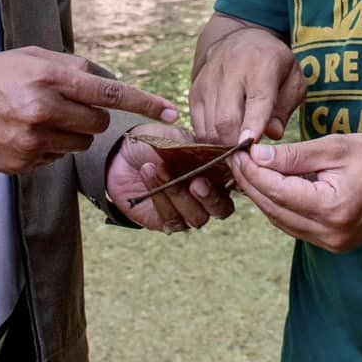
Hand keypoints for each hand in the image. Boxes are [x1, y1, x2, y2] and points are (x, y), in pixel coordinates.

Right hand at [0, 46, 176, 175]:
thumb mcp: (25, 58)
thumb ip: (67, 67)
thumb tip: (102, 80)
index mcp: (48, 77)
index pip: (110, 93)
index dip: (145, 103)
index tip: (170, 112)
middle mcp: (45, 110)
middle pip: (100, 123)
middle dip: (93, 116)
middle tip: (65, 106)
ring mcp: (34, 141)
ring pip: (81, 144)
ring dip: (71, 133)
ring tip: (37, 119)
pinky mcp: (24, 164)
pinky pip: (57, 159)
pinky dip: (49, 148)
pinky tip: (22, 135)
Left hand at [104, 124, 236, 232]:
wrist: (124, 153)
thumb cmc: (158, 143)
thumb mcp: (181, 139)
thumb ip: (202, 148)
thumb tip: (223, 149)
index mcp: (218, 176)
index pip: (236, 185)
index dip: (233, 179)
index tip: (221, 165)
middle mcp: (207, 198)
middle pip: (222, 210)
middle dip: (210, 198)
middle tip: (195, 182)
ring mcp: (188, 212)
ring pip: (195, 217)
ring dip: (177, 193)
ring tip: (160, 168)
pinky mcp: (166, 222)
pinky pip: (171, 218)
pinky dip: (159, 196)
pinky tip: (148, 173)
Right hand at [189, 18, 307, 144]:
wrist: (240, 39)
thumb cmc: (273, 64)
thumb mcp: (293, 79)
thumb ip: (286, 107)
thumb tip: (273, 134)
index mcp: (263, 64)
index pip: (257, 99)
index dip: (254, 124)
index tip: (251, 145)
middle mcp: (231, 70)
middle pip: (226, 119)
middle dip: (237, 146)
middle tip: (250, 159)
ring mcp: (208, 81)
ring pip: (210, 127)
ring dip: (224, 146)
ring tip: (239, 152)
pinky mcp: (194, 91)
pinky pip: (198, 126)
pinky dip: (211, 141)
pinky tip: (225, 141)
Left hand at [229, 134, 361, 252]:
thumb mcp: (337, 146)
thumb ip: (295, 155)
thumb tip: (256, 157)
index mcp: (333, 207)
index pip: (277, 191)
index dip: (252, 172)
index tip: (238, 152)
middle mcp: (330, 233)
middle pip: (274, 209)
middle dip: (252, 184)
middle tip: (237, 159)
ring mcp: (333, 243)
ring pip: (281, 220)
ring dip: (263, 196)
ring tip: (249, 170)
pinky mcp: (334, 244)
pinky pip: (296, 226)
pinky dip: (280, 207)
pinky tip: (272, 186)